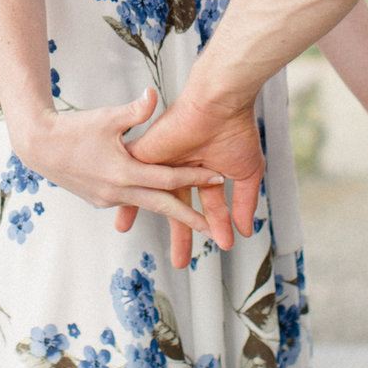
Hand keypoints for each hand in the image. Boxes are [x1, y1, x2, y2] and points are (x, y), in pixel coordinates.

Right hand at [12, 88, 222, 236]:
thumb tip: (153, 94)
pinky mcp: (101, 198)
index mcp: (124, 171)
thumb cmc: (73, 129)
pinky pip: (131, 201)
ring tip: (194, 220)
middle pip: (162, 206)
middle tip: (214, 230)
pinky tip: (160, 200)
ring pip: (147, 205)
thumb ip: (135, 110)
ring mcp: (108, 198)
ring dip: (170, 212)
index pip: (167, 177)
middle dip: (189, 219)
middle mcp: (118, 190)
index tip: (217, 178)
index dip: (194, 177)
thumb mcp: (107, 117)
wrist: (39, 146)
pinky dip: (148, 202)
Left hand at [119, 91, 266, 268]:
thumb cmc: (236, 131)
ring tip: (141, 240)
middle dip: (181, 234)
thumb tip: (246, 232)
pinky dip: (126, 200)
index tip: (223, 244)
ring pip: (152, 197)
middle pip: (178, 207)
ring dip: (146, 218)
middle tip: (181, 262)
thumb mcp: (246, 173)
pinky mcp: (147, 155)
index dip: (215, 225)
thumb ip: (244, 203)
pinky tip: (120, 218)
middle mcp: (183, 169)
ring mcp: (164, 162)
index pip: (208, 204)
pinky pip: (132, 181)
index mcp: (205, 170)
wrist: (219, 105)